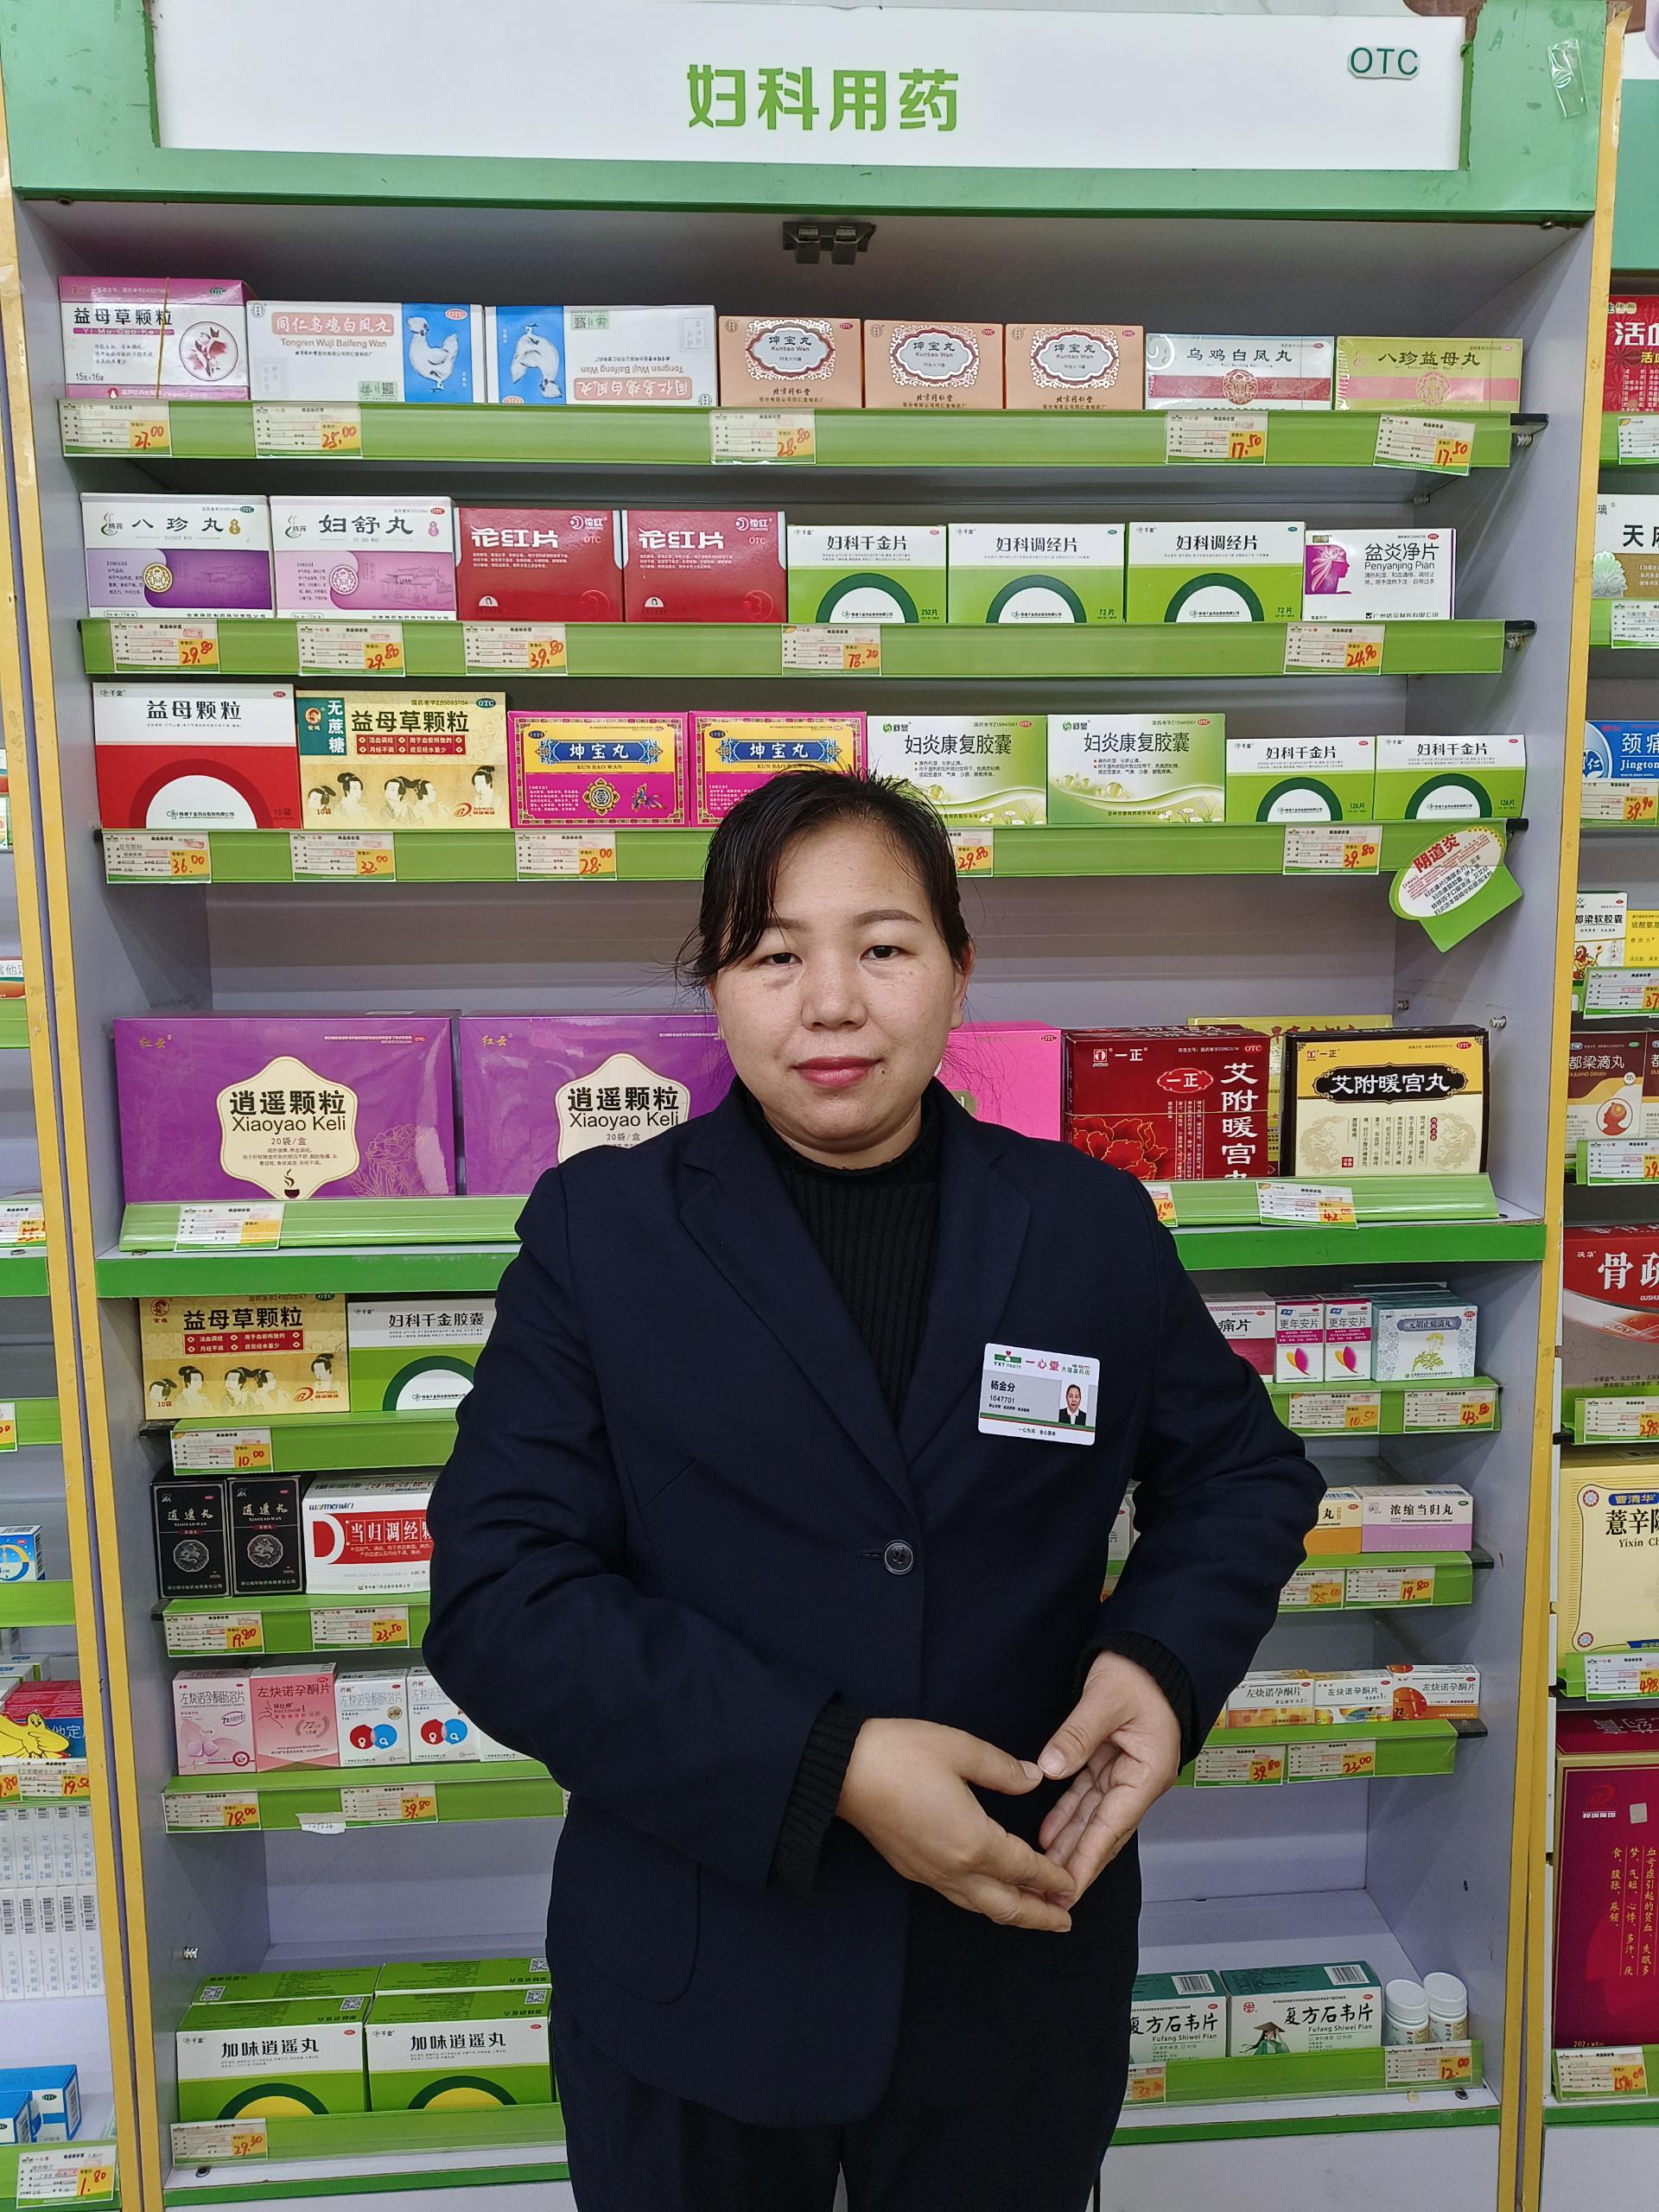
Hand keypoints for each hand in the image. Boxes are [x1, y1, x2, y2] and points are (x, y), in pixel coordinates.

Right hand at [835, 1716, 1077, 1931]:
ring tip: (1036, 1914)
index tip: (1073, 1883)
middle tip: (1066, 1919)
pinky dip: (986, 1903)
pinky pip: (960, 1898)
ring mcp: (931, 1874)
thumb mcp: (960, 1749)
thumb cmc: (900, 1754)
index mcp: (973, 1841)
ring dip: (1014, 1913)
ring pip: (982, 1907)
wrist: (842, 1770)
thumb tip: (1033, 1779)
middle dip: (1040, 1915)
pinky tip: (991, 1893)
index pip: (1024, 1868)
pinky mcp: (913, 1870)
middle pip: (1007, 1905)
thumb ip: (1003, 1769)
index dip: (1052, 1878)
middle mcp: (954, 1869)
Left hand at [1035, 1653, 1181, 1900]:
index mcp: (1147, 1773)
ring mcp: (1124, 1773)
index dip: (1087, 1859)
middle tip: (1049, 1897)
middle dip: (1077, 1864)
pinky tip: (1047, 1835)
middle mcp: (1138, 1781)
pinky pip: (1085, 1796)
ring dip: (1069, 1844)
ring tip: (1041, 1873)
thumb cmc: (1138, 1674)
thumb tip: (1050, 1769)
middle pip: (1103, 1831)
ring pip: (1092, 1818)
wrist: (1151, 1653)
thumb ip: (1077, 1735)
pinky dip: (1067, 1815)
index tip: (1068, 1889)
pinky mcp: (1109, 1762)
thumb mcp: (1105, 1699)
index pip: (1112, 1826)